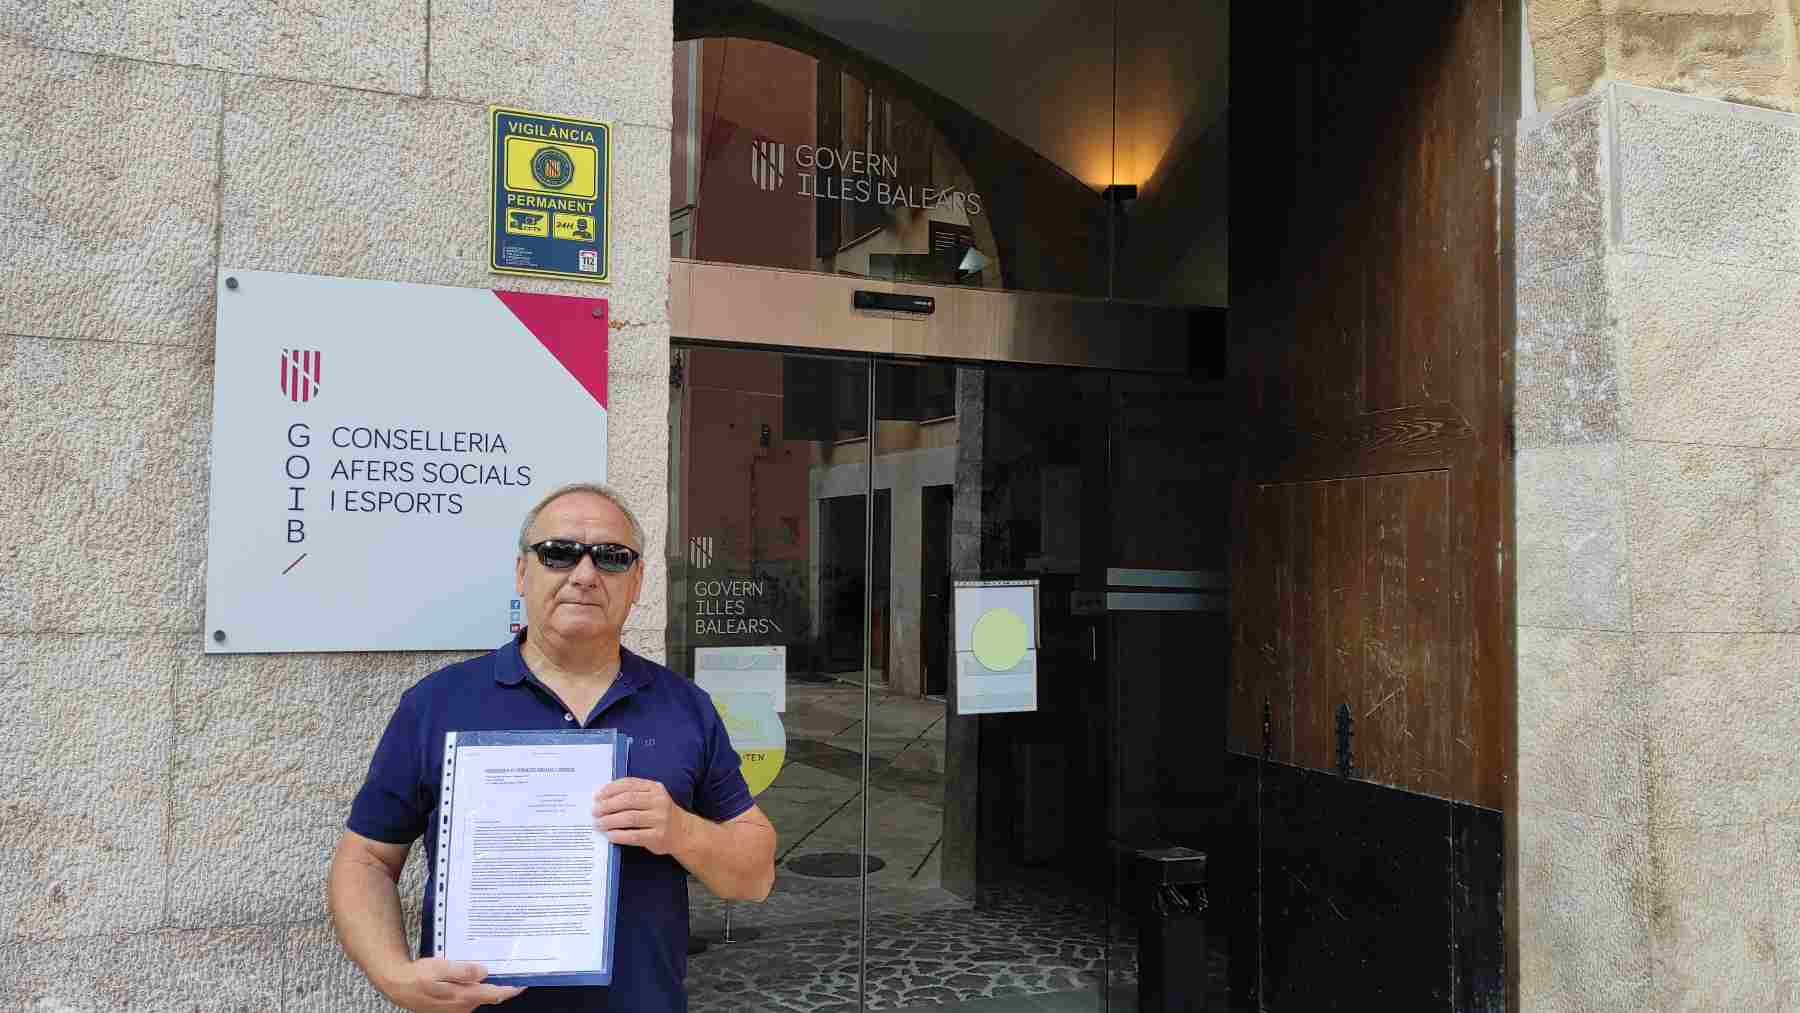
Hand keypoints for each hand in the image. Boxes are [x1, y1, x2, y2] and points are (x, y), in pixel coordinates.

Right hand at [378, 958, 523, 1011]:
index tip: (524, 982)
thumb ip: (462, 971)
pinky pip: (470, 995)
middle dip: (501, 983)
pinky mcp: (452, 1004)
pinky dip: (476, 985)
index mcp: (462, 997)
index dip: (511, 989)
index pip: (495, 994)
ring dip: (487, 984)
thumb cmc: (417, 977)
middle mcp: (463, 1005)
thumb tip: (483, 971)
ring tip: (491, 967)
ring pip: (480, 995)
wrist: (398, 984)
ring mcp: (457, 1007)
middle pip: (490, 995)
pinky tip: (473, 974)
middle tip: (510, 967)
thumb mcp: (439, 968)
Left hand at [593, 777, 693, 854]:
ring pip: (630, 818)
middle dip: (607, 806)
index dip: (611, 789)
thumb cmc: (661, 813)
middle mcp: (659, 802)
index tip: (598, 796)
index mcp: (655, 788)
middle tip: (595, 811)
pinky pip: (634, 836)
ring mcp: (660, 819)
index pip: (629, 784)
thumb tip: (603, 798)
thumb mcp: (653, 797)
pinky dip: (619, 835)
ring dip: (610, 821)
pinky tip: (610, 835)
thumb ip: (634, 794)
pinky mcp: (658, 836)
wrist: (683, 832)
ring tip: (598, 824)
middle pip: (628, 800)